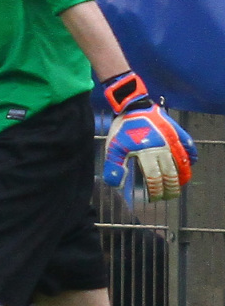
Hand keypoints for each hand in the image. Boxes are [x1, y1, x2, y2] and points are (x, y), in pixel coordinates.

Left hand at [103, 72, 196, 200]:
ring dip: (184, 175)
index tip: (155, 199)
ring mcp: (172, 139)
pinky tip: (192, 163)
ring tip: (182, 184)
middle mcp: (162, 148)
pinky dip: (192, 155)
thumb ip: (114, 166)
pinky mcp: (177, 131)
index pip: (155, 178)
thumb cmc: (122, 128)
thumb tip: (115, 185)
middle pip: (170, 174)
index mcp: (146, 154)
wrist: (132, 106)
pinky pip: (189, 145)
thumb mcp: (113, 147)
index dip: (156, 191)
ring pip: (182, 162)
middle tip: (169, 196)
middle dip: (170, 188)